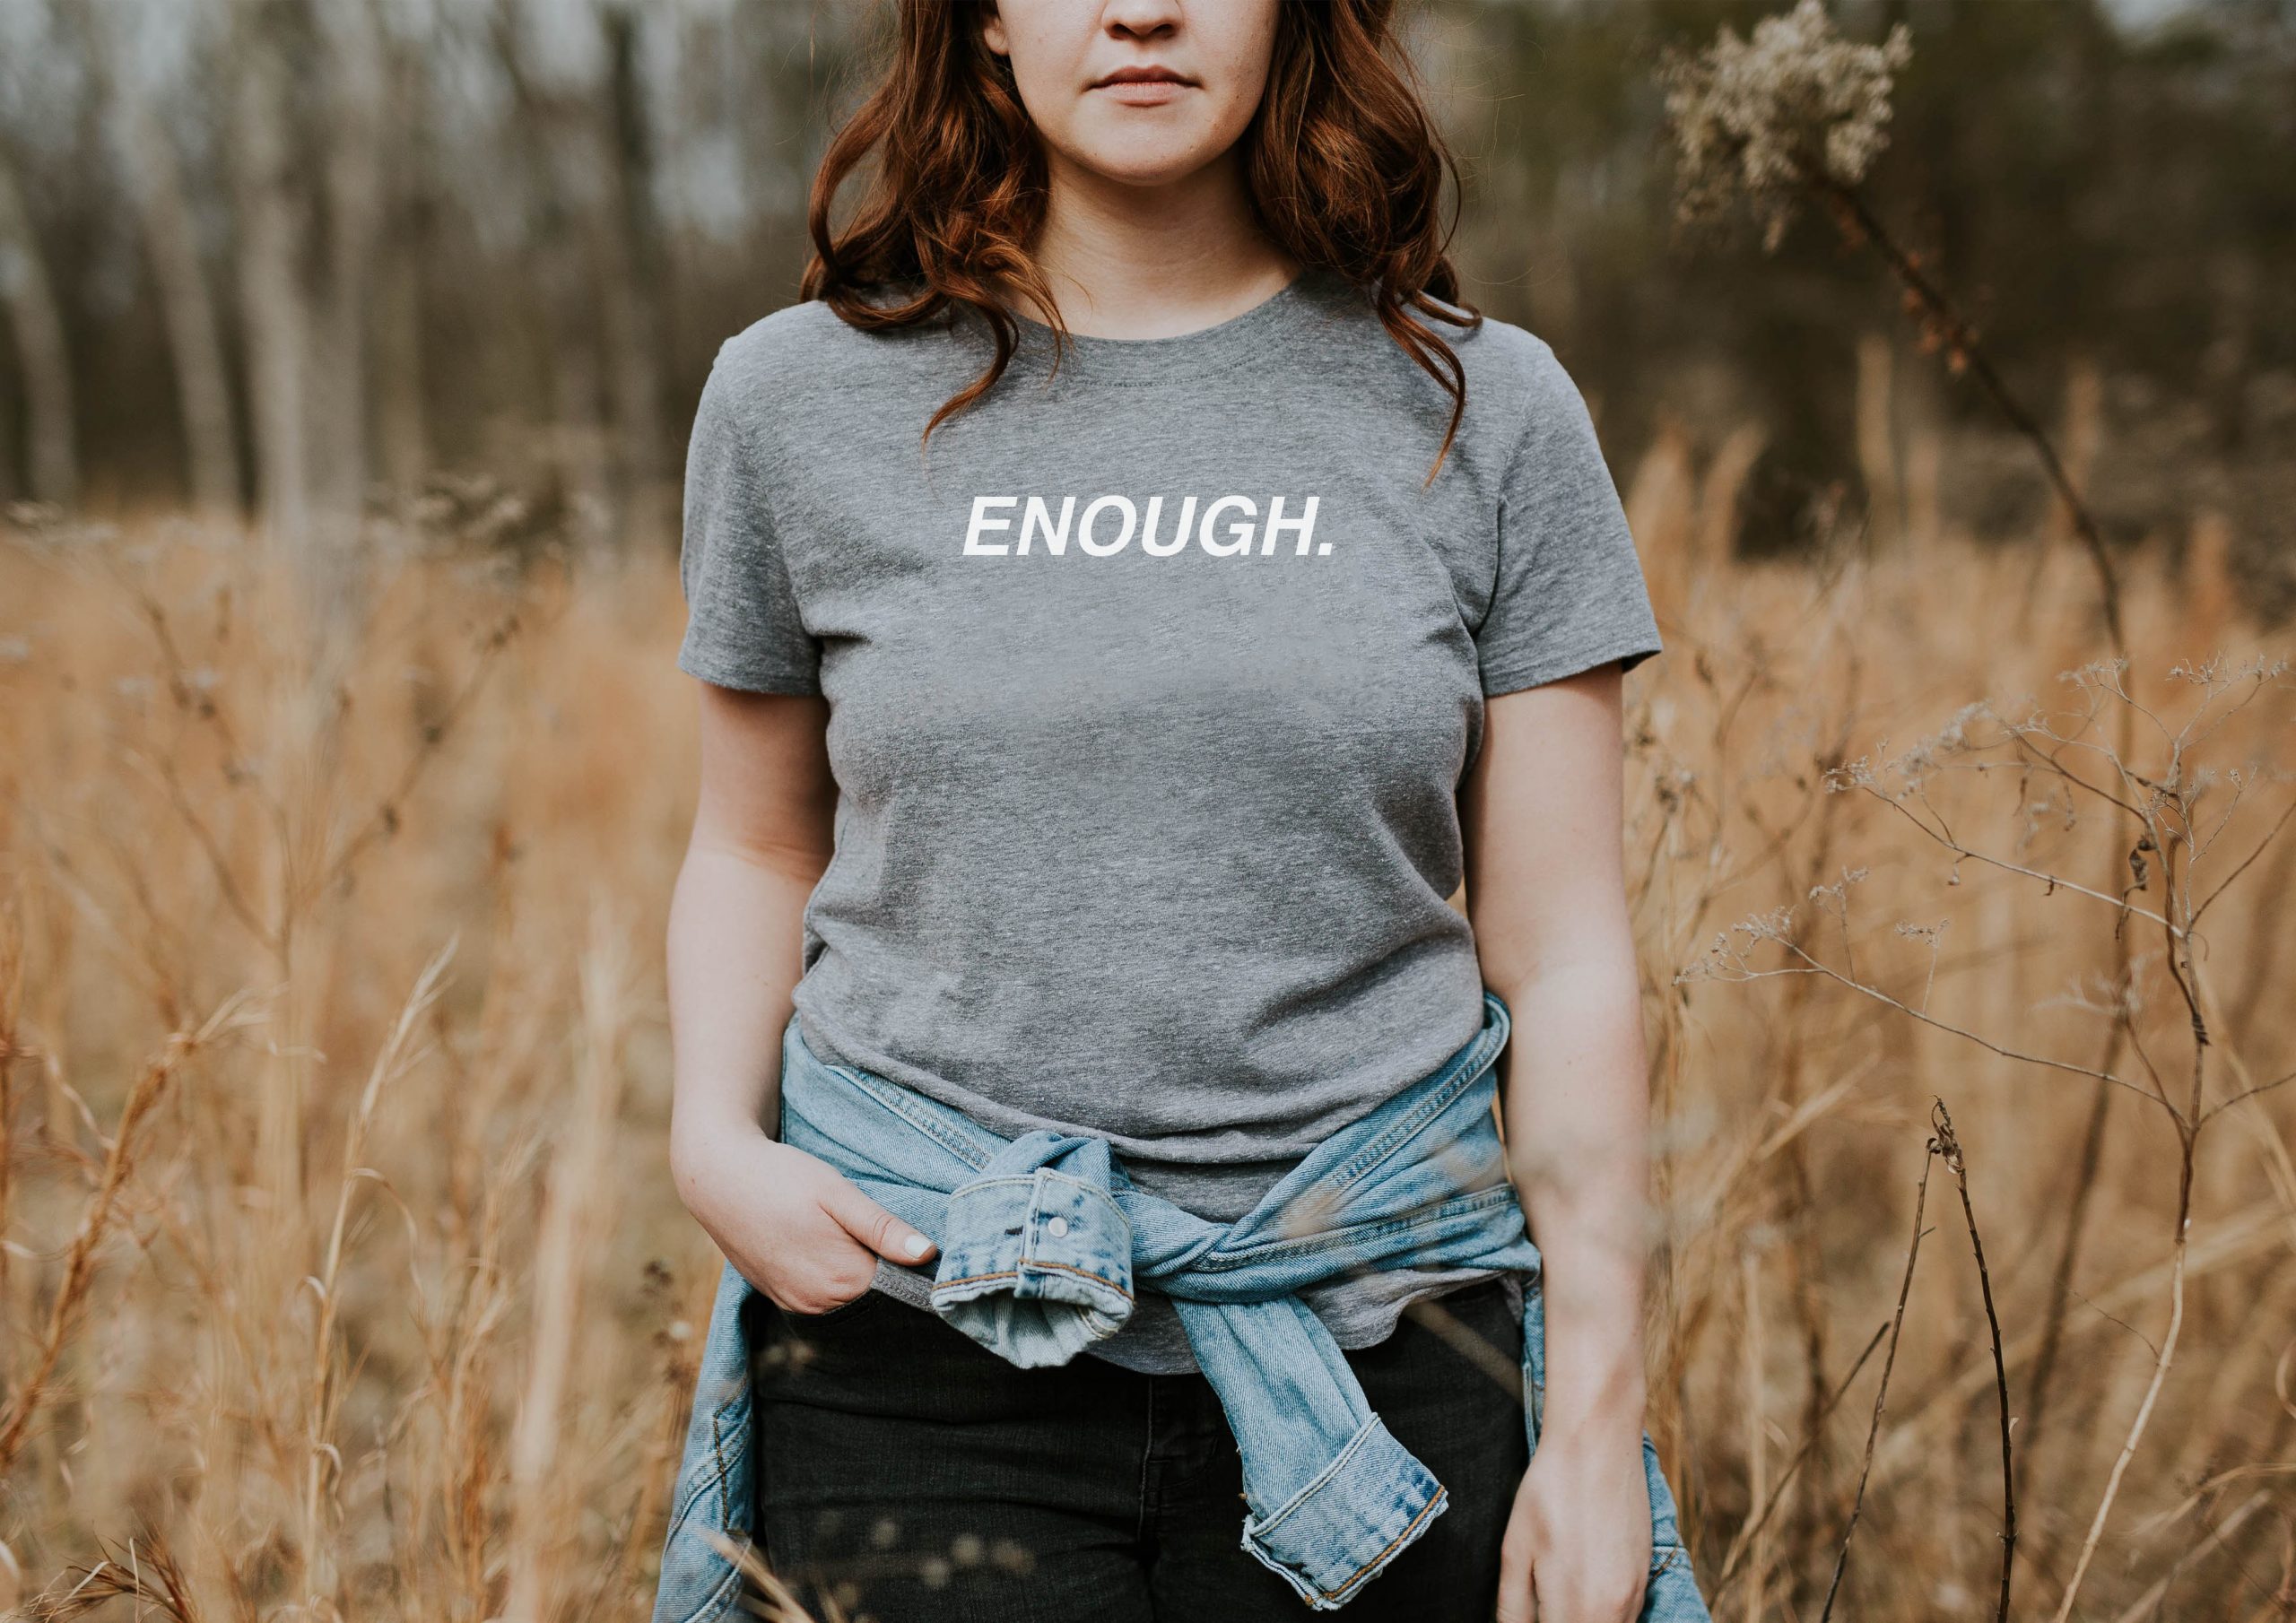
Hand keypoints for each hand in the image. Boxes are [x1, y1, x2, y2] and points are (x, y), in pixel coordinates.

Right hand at [671, 1121, 938, 1314]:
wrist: (717, 1177)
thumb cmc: (781, 1178)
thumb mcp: (838, 1193)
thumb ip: (882, 1228)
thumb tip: (929, 1254)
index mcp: (841, 1280)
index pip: (900, 1285)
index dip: (911, 1262)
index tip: (914, 1238)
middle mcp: (818, 1304)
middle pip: (874, 1294)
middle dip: (885, 1268)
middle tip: (877, 1228)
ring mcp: (796, 1304)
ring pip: (848, 1296)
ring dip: (857, 1272)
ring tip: (848, 1232)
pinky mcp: (780, 1297)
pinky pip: (822, 1296)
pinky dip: (832, 1278)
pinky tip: (827, 1246)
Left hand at [1497, 1427, 1651, 1622]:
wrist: (1597, 1443)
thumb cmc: (1550, 1492)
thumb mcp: (1515, 1550)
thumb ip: (1513, 1607)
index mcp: (1577, 1608)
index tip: (1531, 1612)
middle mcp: (1614, 1611)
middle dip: (1559, 1622)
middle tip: (1540, 1602)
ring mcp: (1636, 1594)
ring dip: (1581, 1620)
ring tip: (1557, 1593)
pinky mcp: (1645, 1576)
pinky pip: (1626, 1617)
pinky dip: (1602, 1615)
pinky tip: (1579, 1585)